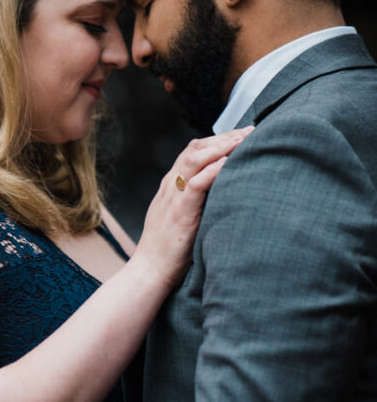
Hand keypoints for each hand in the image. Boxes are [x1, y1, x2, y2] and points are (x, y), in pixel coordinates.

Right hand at [137, 127, 253, 289]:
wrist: (150, 271)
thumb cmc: (170, 249)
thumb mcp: (183, 217)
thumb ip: (197, 202)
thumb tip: (224, 193)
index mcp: (171, 186)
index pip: (193, 151)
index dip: (218, 139)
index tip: (242, 134)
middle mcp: (171, 186)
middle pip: (195, 148)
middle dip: (224, 137)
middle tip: (251, 130)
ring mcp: (173, 198)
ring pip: (194, 160)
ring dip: (221, 147)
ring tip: (244, 139)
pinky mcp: (179, 213)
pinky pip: (195, 184)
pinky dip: (212, 171)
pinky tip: (229, 163)